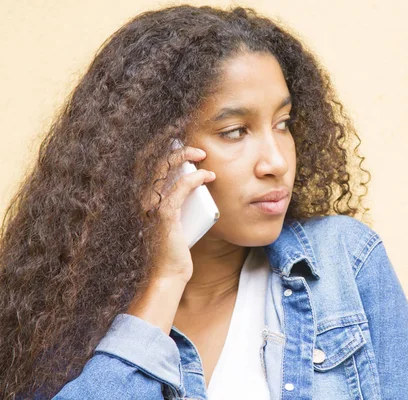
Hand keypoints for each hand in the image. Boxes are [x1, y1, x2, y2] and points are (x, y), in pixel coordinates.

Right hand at [142, 143, 214, 282]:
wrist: (167, 275)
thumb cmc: (173, 249)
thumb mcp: (174, 219)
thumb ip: (177, 201)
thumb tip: (195, 184)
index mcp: (141, 198)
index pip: (145, 163)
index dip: (158, 145)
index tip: (177, 136)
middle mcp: (141, 199)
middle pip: (153, 160)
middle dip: (174, 146)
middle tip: (196, 145)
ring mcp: (150, 206)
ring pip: (165, 169)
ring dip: (185, 156)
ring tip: (203, 155)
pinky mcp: (163, 216)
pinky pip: (179, 188)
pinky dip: (195, 178)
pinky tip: (207, 176)